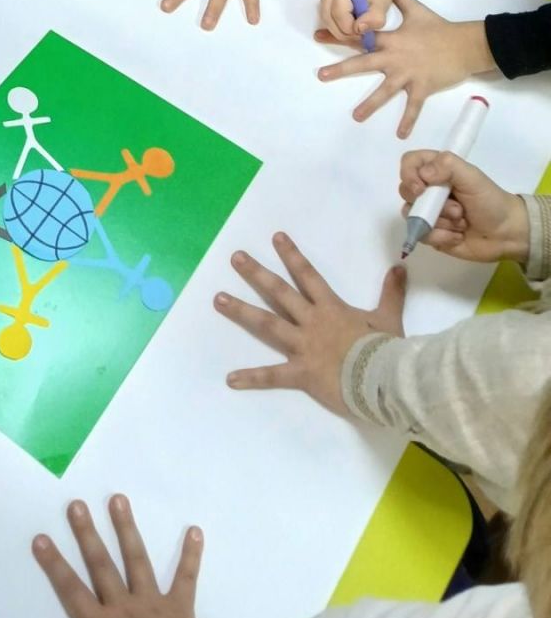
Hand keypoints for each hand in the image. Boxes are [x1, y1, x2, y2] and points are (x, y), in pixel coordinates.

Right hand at [33, 495, 203, 617]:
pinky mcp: (180, 608)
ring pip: (137, 561)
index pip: (71, 591)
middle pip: (101, 566)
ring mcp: (152, 604)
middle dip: (87, 535)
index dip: (54, 565)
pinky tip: (195, 530)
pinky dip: (191, 555)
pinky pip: (186, 578)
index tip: (40, 538)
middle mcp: (123, 608)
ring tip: (118, 499)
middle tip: (77, 505)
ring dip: (126, 529)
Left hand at [215, 233, 406, 415]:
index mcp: (330, 308)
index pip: (307, 275)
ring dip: (241, 311)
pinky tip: (230, 379)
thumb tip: (399, 266)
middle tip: (234, 257)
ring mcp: (303, 346)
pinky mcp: (301, 373)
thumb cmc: (385, 349)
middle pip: (279, 292)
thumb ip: (391, 292)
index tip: (275, 237)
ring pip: (267, 324)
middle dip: (256, 273)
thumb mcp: (389, 317)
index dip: (291, 256)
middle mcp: (311, 322)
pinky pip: (272, 376)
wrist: (384, 380)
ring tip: (218, 299)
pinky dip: (251, 378)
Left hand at [316, 0, 496, 136]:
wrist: (465, 45)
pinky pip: (413, 107)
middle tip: (321, 76)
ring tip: (355, 117)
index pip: (360, 36)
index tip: (318, 35)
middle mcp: (394, 58)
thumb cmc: (439, 28)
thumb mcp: (417, 10)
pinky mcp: (422, 88)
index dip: (339, 35)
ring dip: (369, 105)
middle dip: (340, 70)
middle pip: (363, 64)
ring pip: (384, 92)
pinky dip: (408, 121)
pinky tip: (400, 135)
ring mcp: (407, 75)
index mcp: (390, 40)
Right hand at [318, 0, 406, 43]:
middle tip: (359, 36)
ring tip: (356, 29)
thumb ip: (374, 18)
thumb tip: (359, 29)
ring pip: (325, 18)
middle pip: (329, 18)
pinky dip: (336, 23)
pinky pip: (326, 14)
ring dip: (339, 29)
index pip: (340, 15)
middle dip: (344, 32)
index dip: (351, 29)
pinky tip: (349, 22)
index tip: (364, 33)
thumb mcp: (383, 4)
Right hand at [398, 151, 529, 263]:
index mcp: (437, 170)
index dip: (409, 174)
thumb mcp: (473, 177)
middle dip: (432, 205)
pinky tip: (458, 236)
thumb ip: (448, 166)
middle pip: (406, 192)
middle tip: (457, 210)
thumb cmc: (490, 201)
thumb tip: (422, 174)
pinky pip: (422, 235)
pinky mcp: (431, 233)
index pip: (409, 163)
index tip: (421, 188)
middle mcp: (429, 190)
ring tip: (461, 224)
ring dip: (440, 222)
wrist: (506, 235)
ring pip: (413, 216)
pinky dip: (441, 237)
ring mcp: (428, 212)